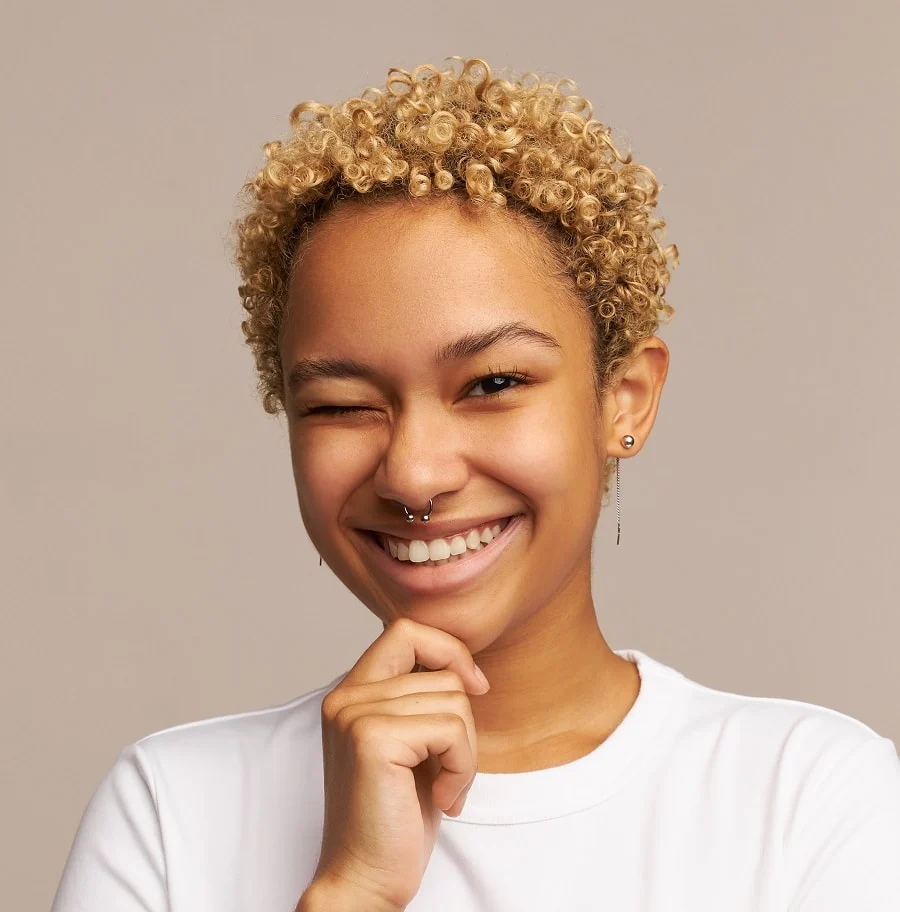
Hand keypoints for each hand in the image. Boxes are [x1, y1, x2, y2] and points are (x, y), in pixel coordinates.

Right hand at [307, 617, 489, 911]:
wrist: (365, 879)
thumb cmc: (394, 816)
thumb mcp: (410, 744)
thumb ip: (418, 698)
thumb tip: (462, 665)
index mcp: (351, 692)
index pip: (405, 630)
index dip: (448, 650)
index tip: (474, 687)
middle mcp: (346, 696)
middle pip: (443, 672)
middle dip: (464, 724)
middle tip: (447, 769)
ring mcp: (355, 715)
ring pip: (454, 700)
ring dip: (464, 752)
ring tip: (442, 787)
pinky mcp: (372, 739)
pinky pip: (451, 729)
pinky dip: (461, 768)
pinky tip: (440, 798)